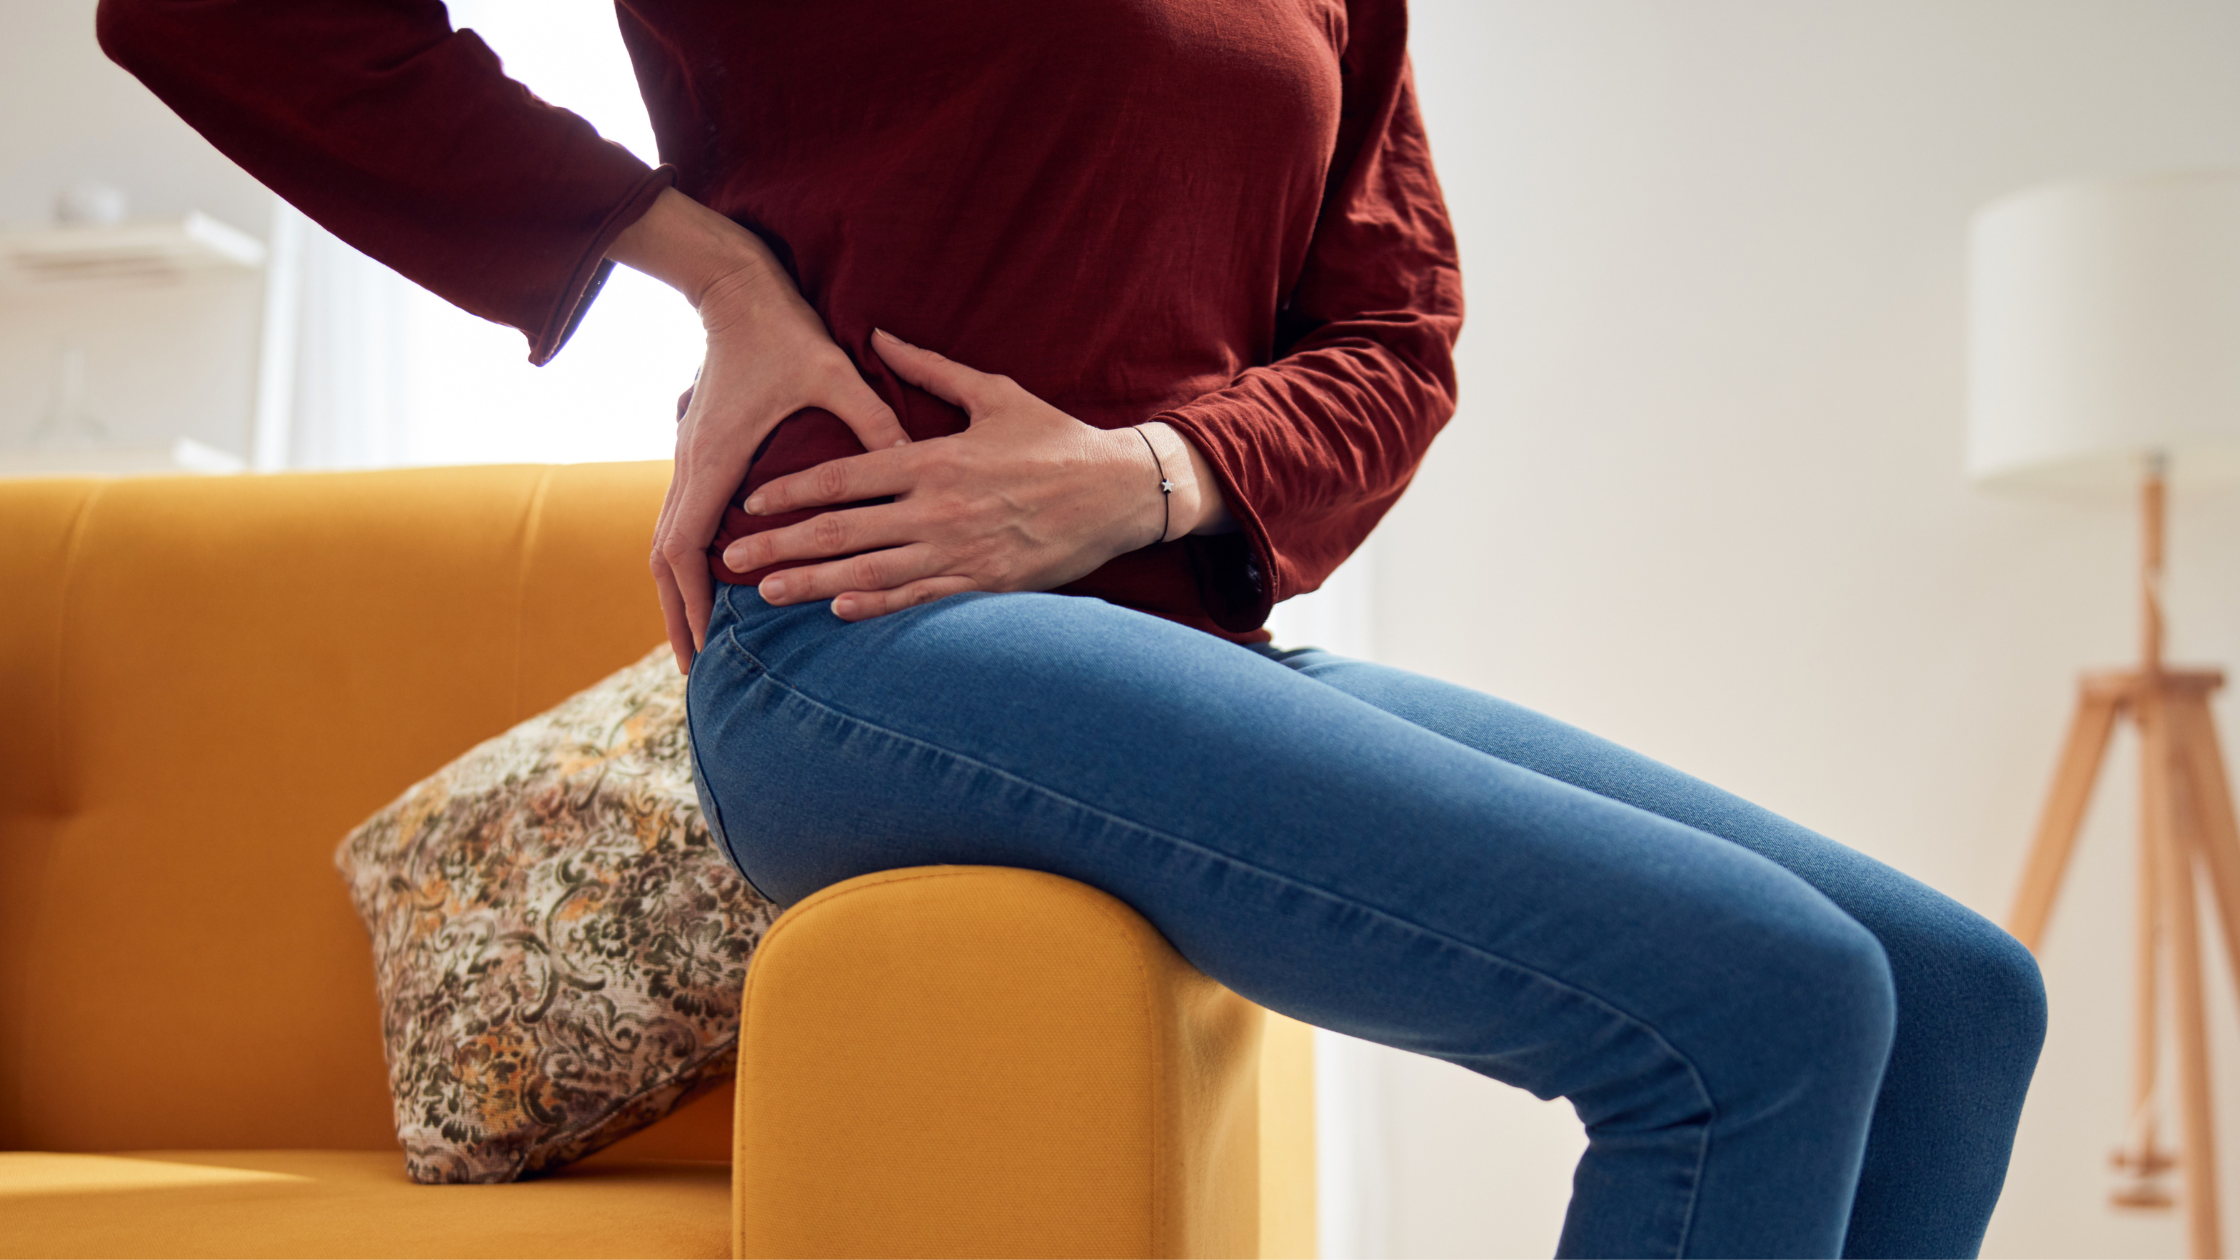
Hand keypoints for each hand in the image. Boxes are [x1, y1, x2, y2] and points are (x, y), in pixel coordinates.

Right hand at [606, 189, 909, 670]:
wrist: (736, 289)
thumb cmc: (783, 331)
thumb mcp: (833, 373)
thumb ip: (871, 418)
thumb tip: (914, 457)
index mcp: (716, 459)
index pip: (688, 547)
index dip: (694, 601)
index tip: (706, 646)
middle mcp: (691, 467)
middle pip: (666, 560)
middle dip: (679, 616)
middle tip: (697, 669)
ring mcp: (689, 462)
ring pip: (668, 545)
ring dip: (680, 594)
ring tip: (698, 642)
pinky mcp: (699, 456)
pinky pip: (683, 524)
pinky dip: (688, 564)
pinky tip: (711, 589)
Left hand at [721, 329, 1231, 619]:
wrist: (1122, 490)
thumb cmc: (1057, 438)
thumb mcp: (994, 392)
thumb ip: (929, 368)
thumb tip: (877, 334)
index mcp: (934, 458)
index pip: (845, 477)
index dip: (792, 491)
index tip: (752, 503)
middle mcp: (938, 507)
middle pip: (843, 530)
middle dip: (783, 545)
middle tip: (732, 560)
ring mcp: (961, 549)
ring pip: (871, 572)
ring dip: (813, 583)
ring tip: (766, 595)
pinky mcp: (987, 583)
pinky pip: (922, 599)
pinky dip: (879, 608)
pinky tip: (839, 613)